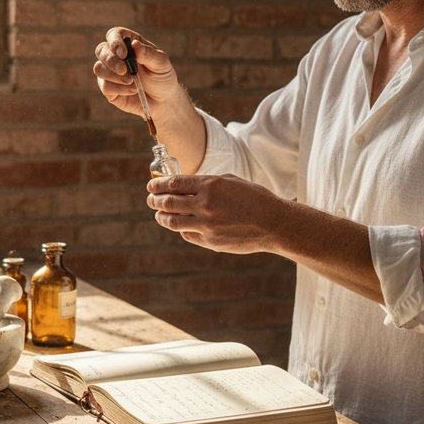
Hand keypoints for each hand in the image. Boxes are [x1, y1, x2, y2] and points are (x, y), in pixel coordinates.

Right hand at [93, 27, 181, 117]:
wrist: (163, 100)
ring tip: (132, 82)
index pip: (114, 35)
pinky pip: (105, 86)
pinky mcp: (108, 88)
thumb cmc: (162, 77)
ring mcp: (110, 72)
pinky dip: (119, 89)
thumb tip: (134, 44)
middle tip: (124, 70)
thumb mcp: (161, 63)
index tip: (123, 53)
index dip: (115, 41)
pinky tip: (132, 90)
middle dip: (111, 60)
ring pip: (98, 68)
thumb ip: (148, 54)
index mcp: (129, 44)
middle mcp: (116, 56)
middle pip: (101, 50)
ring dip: (114, 76)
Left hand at [146, 174, 285, 254]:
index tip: (151, 185)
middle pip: (168, 202)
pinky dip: (180, 228)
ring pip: (172, 221)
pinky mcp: (210, 242)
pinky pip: (186, 234)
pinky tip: (178, 224)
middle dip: (155, 200)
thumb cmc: (254, 198)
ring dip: (161, 216)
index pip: (173, 183)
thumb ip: (206, 182)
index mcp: (210, 185)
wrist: (274, 224)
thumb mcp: (230, 181)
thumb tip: (183, 184)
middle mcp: (205, 205)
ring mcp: (206, 226)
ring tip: (158, 213)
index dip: (158, 184)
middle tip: (150, 198)